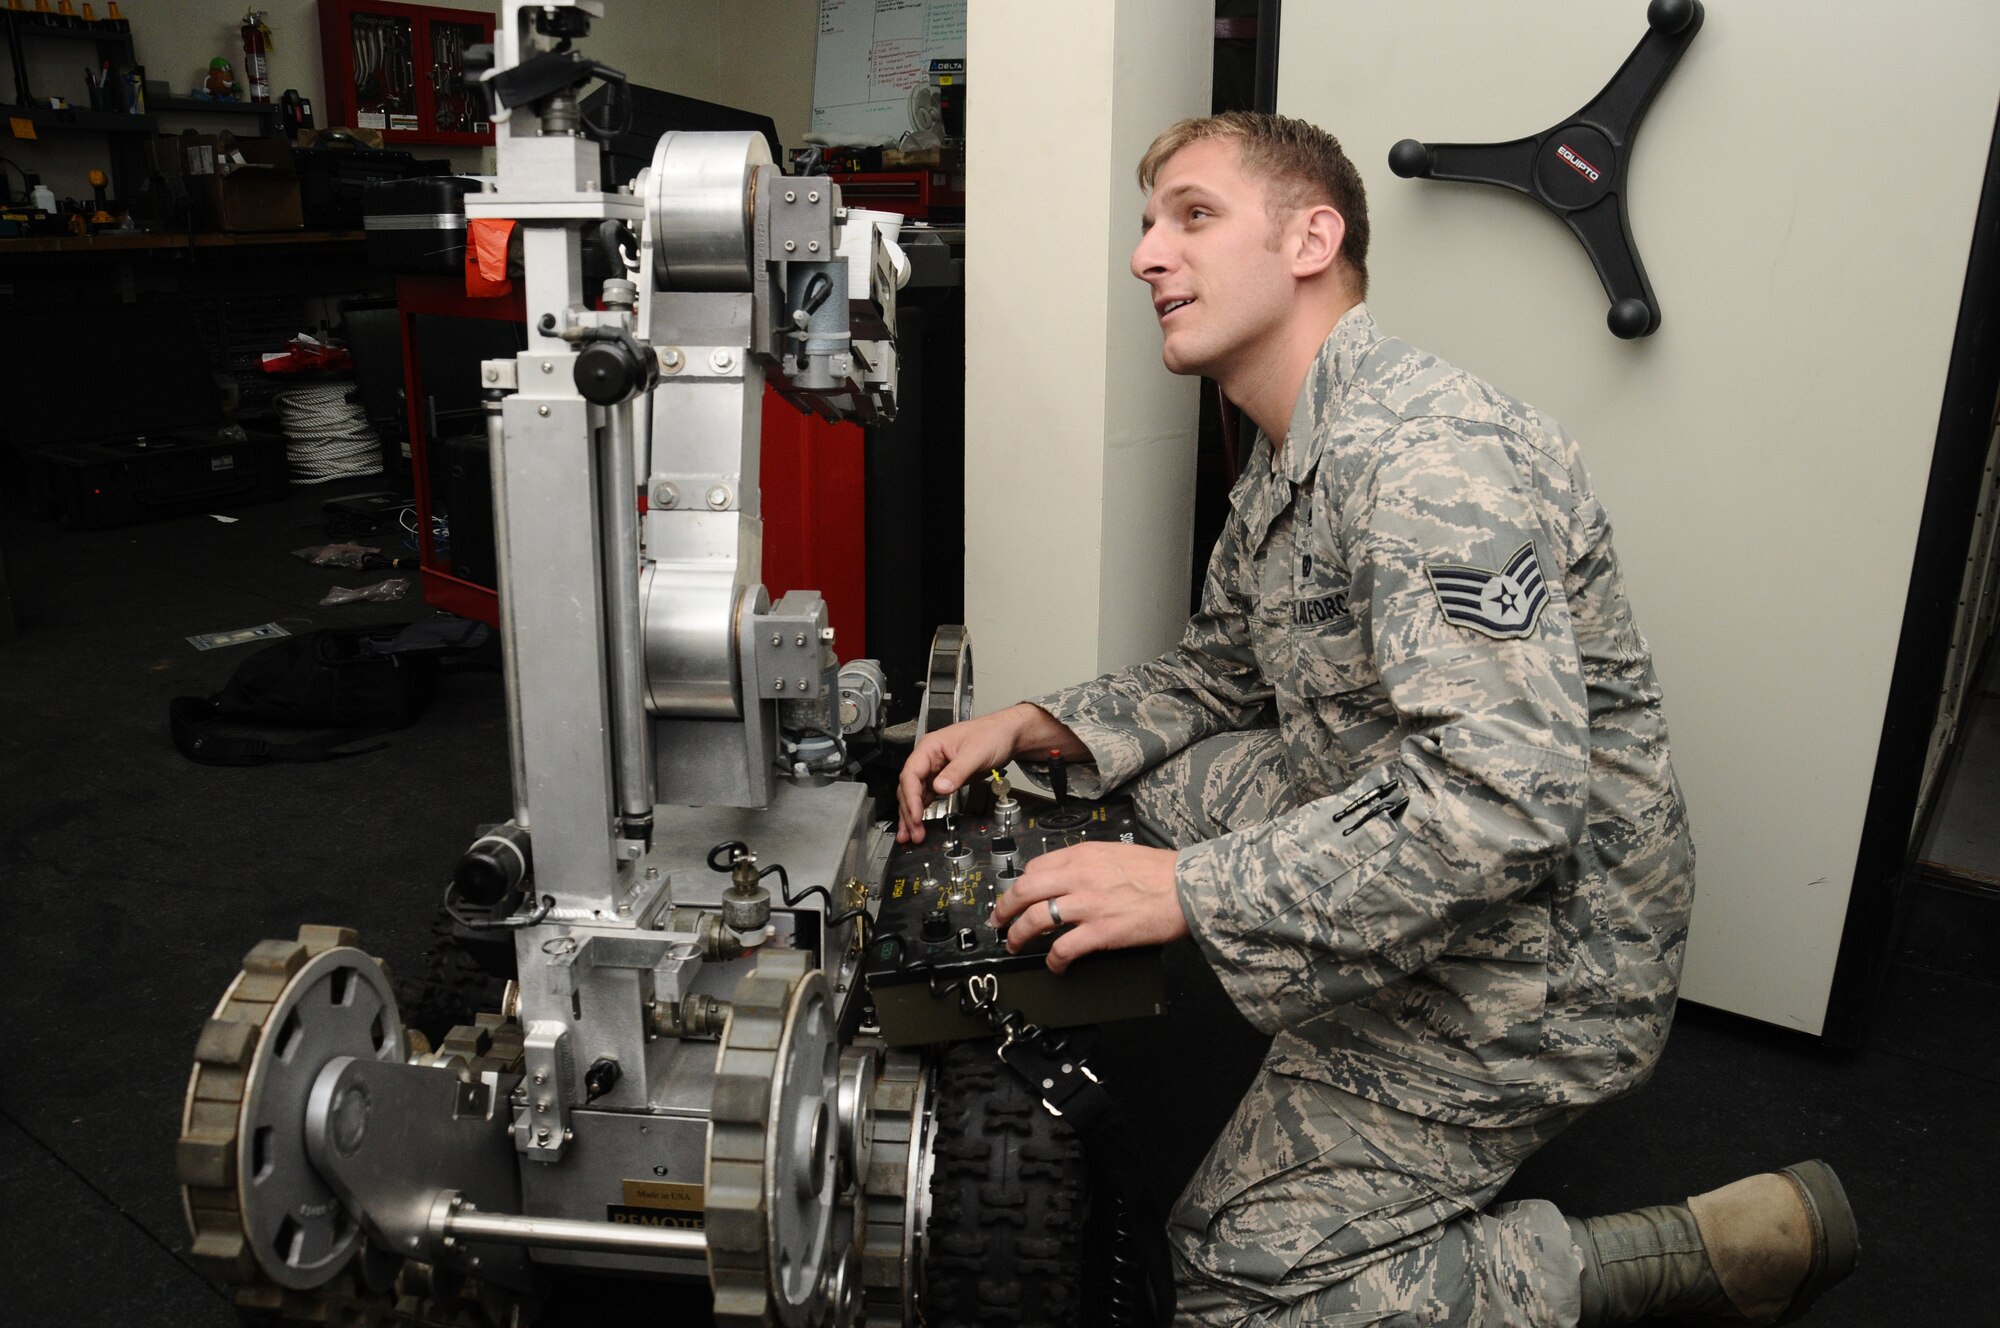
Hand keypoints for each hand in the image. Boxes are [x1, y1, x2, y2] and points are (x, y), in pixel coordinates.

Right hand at [895, 703, 1083, 842]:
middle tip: (913, 833)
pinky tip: (919, 824)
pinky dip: (922, 811)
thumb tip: (939, 788)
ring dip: (912, 815)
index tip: (915, 816)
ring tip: (911, 835)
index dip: (911, 797)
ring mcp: (935, 769)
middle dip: (909, 811)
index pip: (911, 774)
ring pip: (916, 794)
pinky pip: (927, 796)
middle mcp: (928, 758)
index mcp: (930, 746)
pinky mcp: (943, 779)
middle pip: (909, 787)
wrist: (1008, 736)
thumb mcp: (975, 753)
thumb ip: (957, 771)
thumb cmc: (992, 735)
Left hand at [989, 841, 1186, 972]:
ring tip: (1014, 944)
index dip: (1021, 885)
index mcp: (1083, 855)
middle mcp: (1079, 877)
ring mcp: (1088, 905)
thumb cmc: (1159, 872)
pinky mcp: (1100, 931)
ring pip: (1035, 919)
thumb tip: (1068, 878)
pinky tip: (1054, 966)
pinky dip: (1053, 960)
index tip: (1016, 897)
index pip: (1035, 867)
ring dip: (1018, 935)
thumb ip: (1088, 864)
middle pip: (1024, 891)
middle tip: (998, 921)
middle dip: (1004, 908)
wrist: (1187, 887)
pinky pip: (1063, 948)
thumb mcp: (1116, 854)